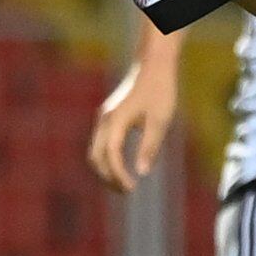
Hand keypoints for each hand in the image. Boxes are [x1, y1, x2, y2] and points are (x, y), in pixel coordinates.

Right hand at [86, 52, 179, 193]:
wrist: (153, 64)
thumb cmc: (160, 90)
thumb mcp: (160, 121)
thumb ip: (150, 147)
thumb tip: (142, 172)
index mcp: (116, 121)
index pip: (111, 156)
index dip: (119, 175)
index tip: (132, 188)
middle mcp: (104, 120)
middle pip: (95, 157)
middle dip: (108, 177)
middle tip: (127, 191)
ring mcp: (104, 118)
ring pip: (95, 151)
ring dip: (106, 170)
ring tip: (125, 184)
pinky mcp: (109, 116)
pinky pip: (101, 144)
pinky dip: (108, 159)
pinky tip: (122, 166)